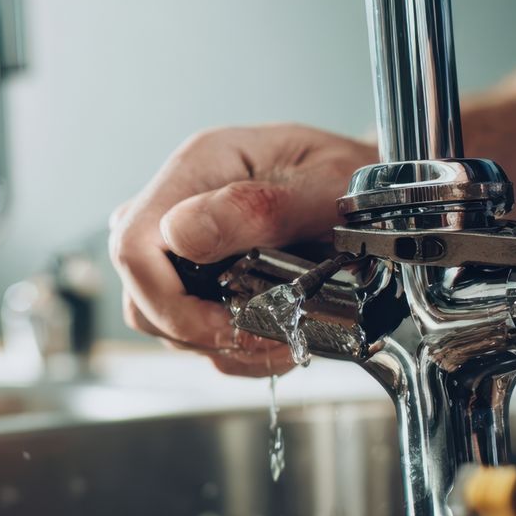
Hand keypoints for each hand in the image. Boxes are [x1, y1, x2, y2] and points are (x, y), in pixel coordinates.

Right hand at [109, 124, 374, 375]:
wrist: (382, 197)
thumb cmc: (360, 181)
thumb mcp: (326, 185)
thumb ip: (257, 207)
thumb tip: (181, 233)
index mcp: (203, 165)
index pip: (133, 245)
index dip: (169, 301)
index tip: (228, 324)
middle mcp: (185, 203)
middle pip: (141, 292)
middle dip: (198, 331)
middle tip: (266, 337)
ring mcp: (191, 245)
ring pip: (163, 320)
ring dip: (221, 345)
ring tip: (284, 339)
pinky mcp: (206, 279)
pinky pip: (195, 334)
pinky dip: (236, 351)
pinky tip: (280, 337)